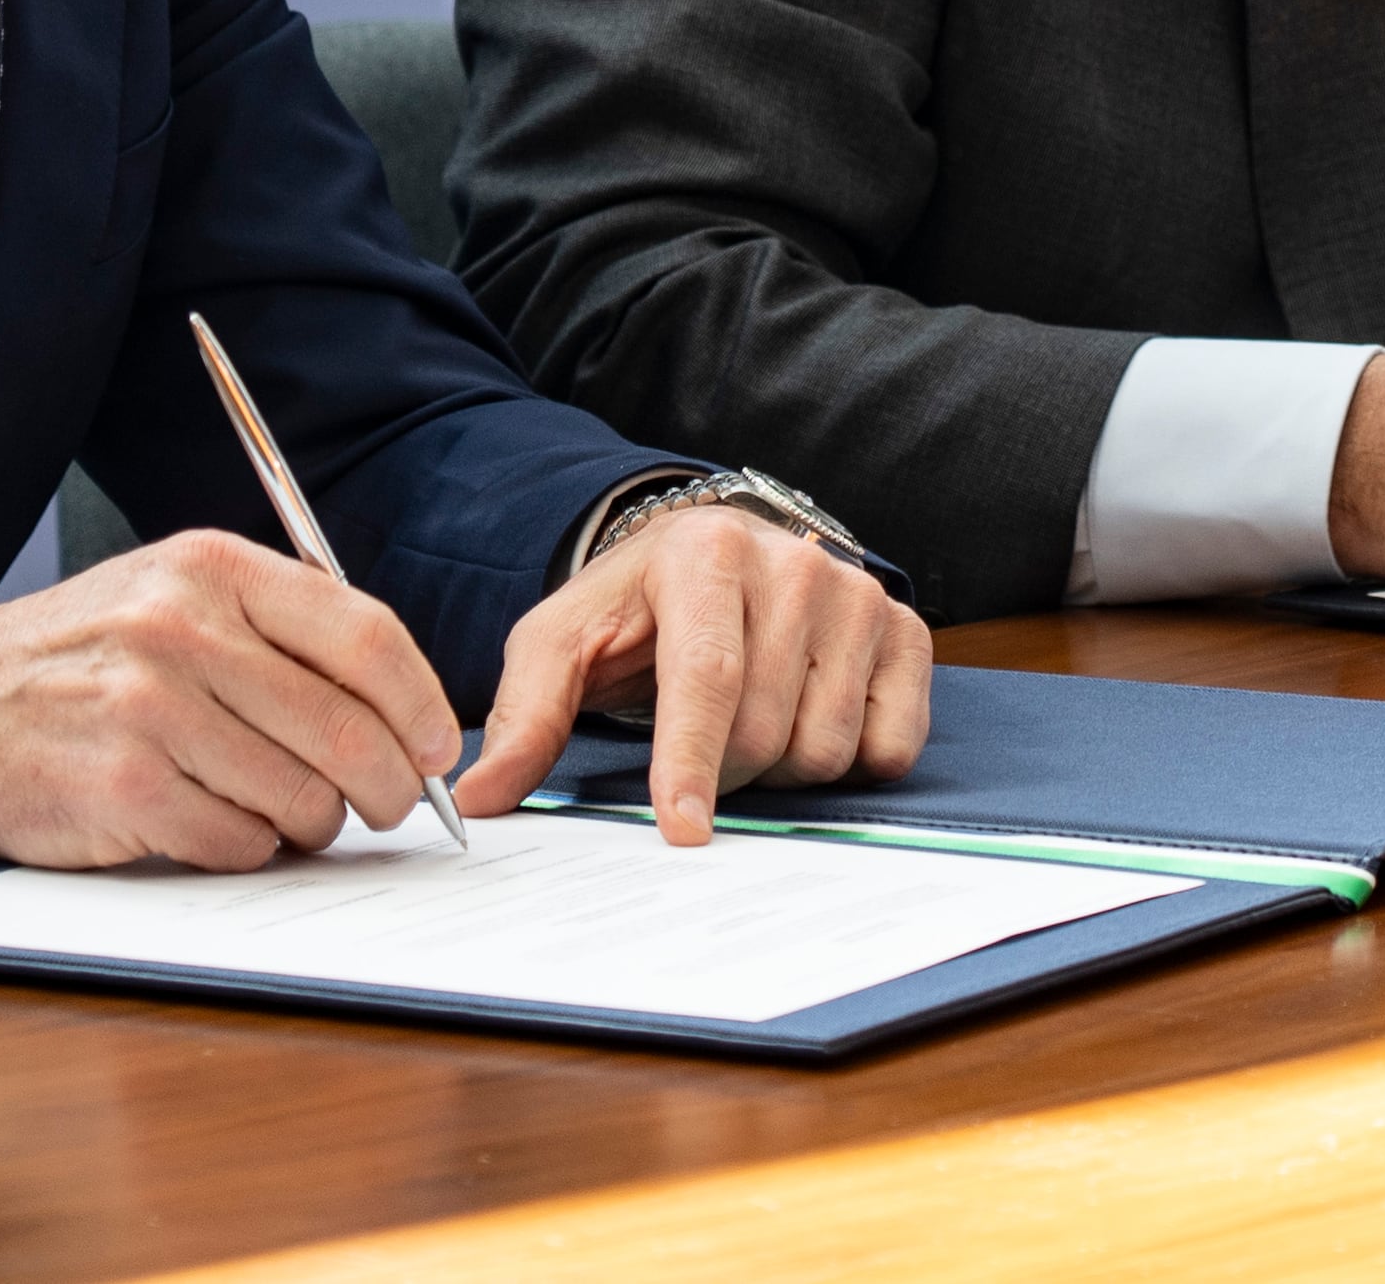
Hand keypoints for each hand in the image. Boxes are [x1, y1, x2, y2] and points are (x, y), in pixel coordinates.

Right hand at [0, 526, 475, 871]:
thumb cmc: (74, 662)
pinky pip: (237, 841)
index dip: (419, 703)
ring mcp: (150, 709)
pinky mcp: (121, 787)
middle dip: (388, 784)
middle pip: (346, 727)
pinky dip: (245, 849)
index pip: (366, 634)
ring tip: (282, 812)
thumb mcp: (170, 596)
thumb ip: (277, 632)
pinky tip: (213, 826)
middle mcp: (183, 628)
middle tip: (389, 807)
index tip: (436, 747)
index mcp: (213, 568)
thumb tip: (400, 708)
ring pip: (300, 795)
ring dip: (311, 822)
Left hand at [458, 501, 933, 841]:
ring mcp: (858, 595)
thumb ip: (526, 716)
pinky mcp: (904, 629)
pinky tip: (810, 716)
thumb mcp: (564, 642)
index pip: (707, 677)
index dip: (691, 762)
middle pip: (765, 728)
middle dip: (725, 769)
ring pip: (825, 746)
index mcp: (705, 555)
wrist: (718, 556)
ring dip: (781, 766)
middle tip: (699, 745)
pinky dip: (850, 758)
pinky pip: (889, 745)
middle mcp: (794, 564)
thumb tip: (480, 797)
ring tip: (751, 721)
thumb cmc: (636, 610)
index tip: (682, 830)